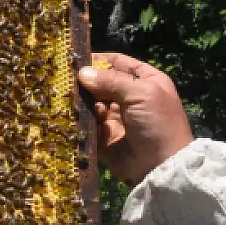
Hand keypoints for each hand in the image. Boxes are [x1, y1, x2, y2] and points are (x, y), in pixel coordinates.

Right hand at [76, 52, 194, 185]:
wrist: (162, 166)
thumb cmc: (157, 123)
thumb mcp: (141, 93)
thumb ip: (112, 80)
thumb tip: (83, 73)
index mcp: (145, 81)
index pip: (118, 63)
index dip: (98, 60)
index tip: (75, 58)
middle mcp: (130, 97)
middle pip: (101, 83)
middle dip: (85, 82)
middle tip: (63, 79)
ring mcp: (117, 117)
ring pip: (92, 103)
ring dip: (80, 101)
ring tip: (65, 97)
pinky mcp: (105, 137)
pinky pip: (89, 124)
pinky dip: (80, 120)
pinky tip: (70, 115)